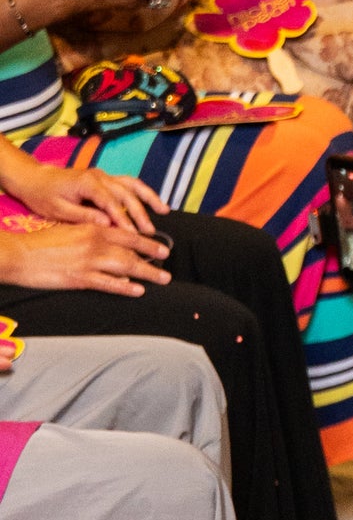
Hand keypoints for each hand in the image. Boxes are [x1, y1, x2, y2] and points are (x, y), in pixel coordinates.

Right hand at [0, 219, 170, 293]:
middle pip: (132, 250)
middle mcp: (95, 242)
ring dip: (148, 273)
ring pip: (126, 267)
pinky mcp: (80, 278)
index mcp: (92, 228)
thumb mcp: (70, 230)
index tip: (161, 246)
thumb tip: (112, 243)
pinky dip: (125, 287)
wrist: (18, 254)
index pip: (127, 233)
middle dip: (153, 257)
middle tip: (167, 263)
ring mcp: (89, 261)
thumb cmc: (41, 242)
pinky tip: (138, 290)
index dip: (147, 241)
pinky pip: (109, 284)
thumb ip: (92, 235)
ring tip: (162, 279)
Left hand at [6, 159, 166, 233]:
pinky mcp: (105, 178)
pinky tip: (154, 202)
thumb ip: (84, 216)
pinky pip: (129, 183)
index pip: (111, 203)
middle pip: (126, 194)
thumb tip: (107, 224)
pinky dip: (143, 192)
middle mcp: (99, 176)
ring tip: (164, 211)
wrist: (34, 178)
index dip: (123, 219)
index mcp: (87, 183)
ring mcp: (104, 175)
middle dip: (140, 213)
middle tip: (149, 233)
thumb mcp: (58, 210)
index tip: (133, 235)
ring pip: (132, 185)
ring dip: (149, 199)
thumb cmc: (43, 195)